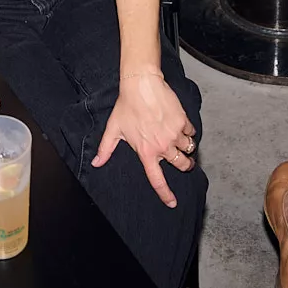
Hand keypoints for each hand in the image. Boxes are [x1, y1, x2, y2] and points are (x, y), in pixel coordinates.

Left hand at [92, 70, 195, 207]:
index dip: (165, 194)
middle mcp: (163, 147)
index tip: (172, 202)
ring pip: (189, 149)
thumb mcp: (114, 129)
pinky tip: (182, 126)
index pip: (157, 180)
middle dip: (185, 165)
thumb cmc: (127, 105)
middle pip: (181, 165)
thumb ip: (106, 148)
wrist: (141, 84)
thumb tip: (96, 163)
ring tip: (182, 142)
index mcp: (146, 152)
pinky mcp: (183, 121)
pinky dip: (188, 131)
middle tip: (184, 162)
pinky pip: (191, 132)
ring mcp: (174, 134)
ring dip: (188, 148)